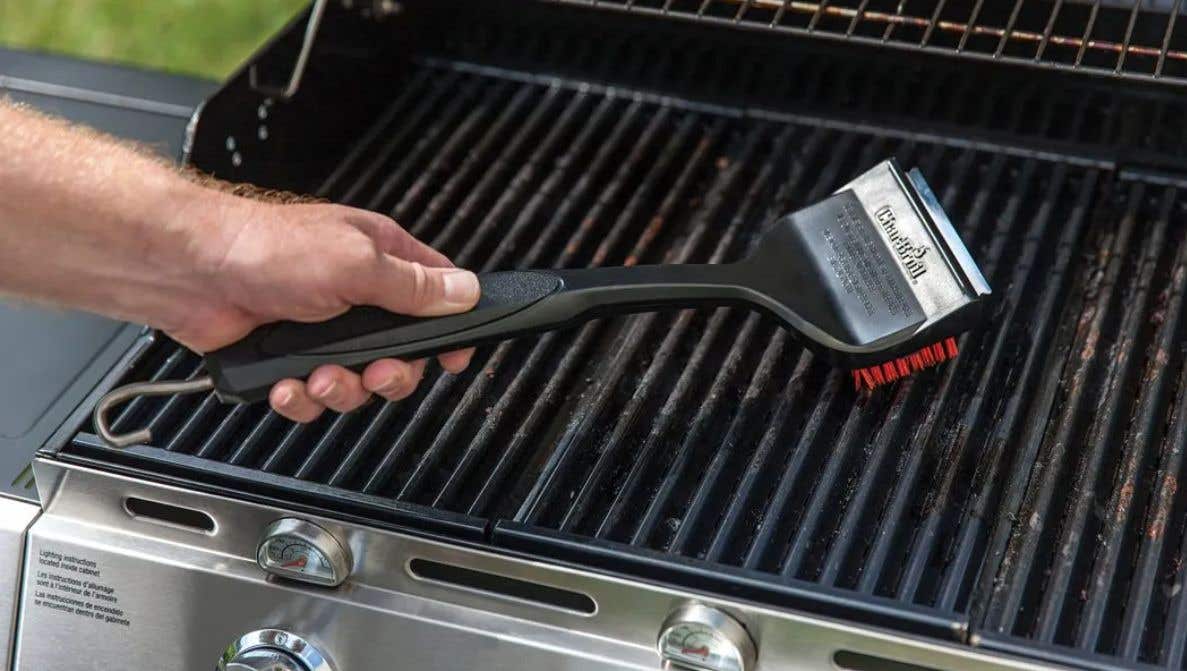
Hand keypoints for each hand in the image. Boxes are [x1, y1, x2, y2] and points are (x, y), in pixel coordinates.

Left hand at [165, 196, 479, 421]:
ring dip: (339, 389)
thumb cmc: (265, 247)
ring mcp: (319, 329)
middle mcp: (354, 294)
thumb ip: (414, 286)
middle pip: (398, 355)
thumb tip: (465, 291)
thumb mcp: (357, 263)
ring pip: (355, 383)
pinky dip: (300, 397)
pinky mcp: (287, 358)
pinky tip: (287, 382)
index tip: (453, 356)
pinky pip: (311, 396)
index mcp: (379, 258)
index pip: (434, 296)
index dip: (448, 330)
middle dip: (387, 374)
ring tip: (317, 376)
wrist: (190, 272)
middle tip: (374, 372)